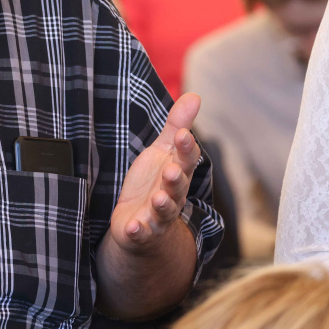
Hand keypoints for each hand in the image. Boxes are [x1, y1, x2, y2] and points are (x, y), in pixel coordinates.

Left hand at [108, 92, 201, 254]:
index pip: (186, 159)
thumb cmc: (155, 181)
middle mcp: (172, 194)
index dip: (186, 148)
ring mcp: (158, 215)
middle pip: (178, 186)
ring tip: (158, 198)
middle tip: (172, 169)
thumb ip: (177, 125)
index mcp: (178, 172)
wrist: (145, 222)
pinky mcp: (142, 231)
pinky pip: (142, 233)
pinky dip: (139, 231)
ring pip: (164, 210)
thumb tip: (195, 95)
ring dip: (162, 205)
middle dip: (176, 178)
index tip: (184, 134)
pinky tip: (133, 227)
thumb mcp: (163, 151)